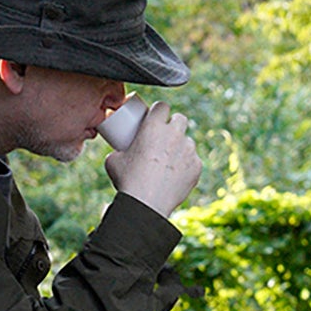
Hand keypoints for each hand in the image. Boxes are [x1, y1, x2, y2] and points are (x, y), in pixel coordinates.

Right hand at [105, 100, 201, 217]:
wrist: (146, 204)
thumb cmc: (127, 181)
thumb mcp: (114, 160)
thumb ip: (119, 149)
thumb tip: (119, 150)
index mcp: (153, 126)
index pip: (162, 106)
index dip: (159, 111)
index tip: (156, 118)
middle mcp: (174, 134)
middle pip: (180, 119)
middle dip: (174, 125)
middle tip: (165, 136)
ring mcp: (188, 150)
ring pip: (188, 141)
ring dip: (181, 146)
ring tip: (170, 160)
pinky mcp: (197, 166)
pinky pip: (194, 160)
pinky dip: (187, 165)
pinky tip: (177, 174)